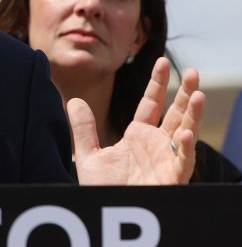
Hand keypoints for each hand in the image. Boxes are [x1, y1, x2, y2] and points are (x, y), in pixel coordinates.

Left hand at [70, 57, 203, 184]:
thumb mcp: (89, 155)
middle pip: (175, 113)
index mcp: (138, 136)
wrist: (106, 211)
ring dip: (193, 114)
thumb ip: (83, 128)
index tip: (161, 62)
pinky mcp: (171, 178)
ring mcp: (166, 160)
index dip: (157, 84)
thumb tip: (73, 100)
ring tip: (198, 94)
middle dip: (184, 93)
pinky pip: (182, 162)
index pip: (151, 104)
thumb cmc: (104, 188)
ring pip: (185, 132)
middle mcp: (156, 145)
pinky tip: (186, 133)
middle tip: (192, 71)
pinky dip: (186, 148)